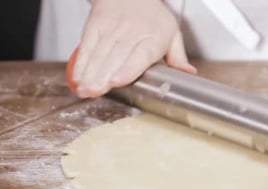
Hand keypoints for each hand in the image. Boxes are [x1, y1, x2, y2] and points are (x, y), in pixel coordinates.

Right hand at [71, 0, 195, 97]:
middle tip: (96, 91)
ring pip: (99, 53)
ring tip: (85, 90)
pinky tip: (78, 78)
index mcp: (152, 38)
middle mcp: (130, 34)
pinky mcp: (95, 28)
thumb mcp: (172, 33)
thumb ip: (178, 57)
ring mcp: (111, 31)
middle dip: (103, 75)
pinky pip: (87, 46)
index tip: (118, 80)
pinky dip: (81, 63)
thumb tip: (189, 75)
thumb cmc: (152, 17)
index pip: (140, 54)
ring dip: (90, 73)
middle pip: (115, 56)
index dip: (128, 68)